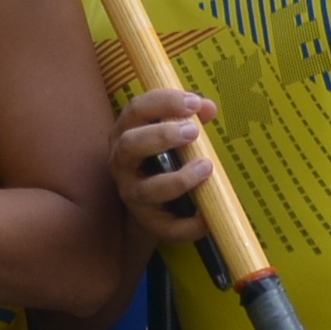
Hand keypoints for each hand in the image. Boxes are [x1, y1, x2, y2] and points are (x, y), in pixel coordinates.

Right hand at [107, 88, 217, 246]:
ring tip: (205, 167)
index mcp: (126, 133)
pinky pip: (169, 227)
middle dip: (162, 136)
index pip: (136, 110)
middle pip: (130, 146)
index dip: (163, 103)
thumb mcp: (172, 134)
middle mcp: (122, 163)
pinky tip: (208, 215)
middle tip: (193, 131)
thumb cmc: (162, 160)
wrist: (151, 207)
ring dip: (178, 179)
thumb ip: (190, 118)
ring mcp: (132, 193)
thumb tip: (208, 108)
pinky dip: (190, 224)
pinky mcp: (149, 222)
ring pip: (146, 190)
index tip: (193, 103)